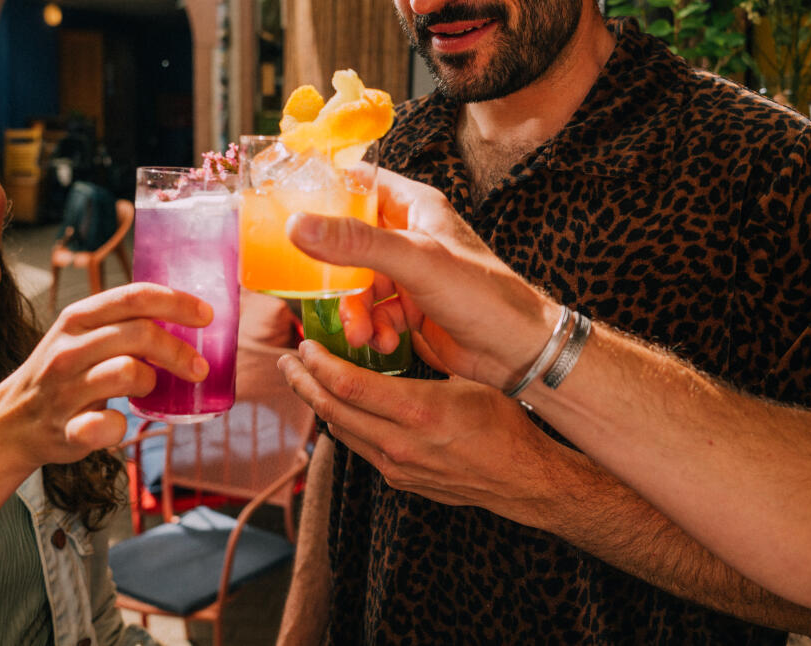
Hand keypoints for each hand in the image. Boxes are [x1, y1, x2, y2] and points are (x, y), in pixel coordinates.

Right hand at [0, 282, 210, 468]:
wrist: (11, 422)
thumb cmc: (65, 374)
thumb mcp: (84, 335)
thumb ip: (124, 323)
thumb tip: (190, 318)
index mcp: (78, 318)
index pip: (134, 297)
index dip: (176, 303)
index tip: (207, 315)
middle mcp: (69, 349)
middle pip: (139, 334)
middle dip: (178, 350)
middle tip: (200, 368)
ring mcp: (64, 389)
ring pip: (127, 373)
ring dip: (151, 382)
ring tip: (150, 389)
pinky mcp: (65, 429)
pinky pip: (105, 425)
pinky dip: (120, 428)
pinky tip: (120, 425)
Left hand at [279, 341, 557, 517]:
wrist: (522, 479)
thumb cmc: (503, 423)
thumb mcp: (468, 378)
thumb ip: (428, 359)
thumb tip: (395, 329)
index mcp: (420, 411)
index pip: (349, 386)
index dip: (319, 364)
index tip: (307, 346)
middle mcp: (401, 444)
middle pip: (333, 411)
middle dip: (304, 383)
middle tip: (288, 361)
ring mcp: (397, 467)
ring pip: (341, 431)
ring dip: (318, 404)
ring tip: (303, 380)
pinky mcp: (400, 480)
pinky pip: (360, 447)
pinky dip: (343, 423)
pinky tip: (339, 407)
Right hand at [287, 170, 553, 389]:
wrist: (519, 351)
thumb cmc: (483, 294)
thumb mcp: (416, 260)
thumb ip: (357, 242)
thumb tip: (298, 225)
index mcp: (416, 206)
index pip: (358, 182)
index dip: (324, 191)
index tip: (288, 208)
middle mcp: (410, 234)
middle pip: (348, 240)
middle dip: (331, 272)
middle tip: (318, 294)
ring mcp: (410, 273)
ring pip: (357, 283)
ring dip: (351, 309)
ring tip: (359, 333)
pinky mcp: (411, 308)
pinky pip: (373, 313)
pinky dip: (370, 329)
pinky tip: (381, 343)